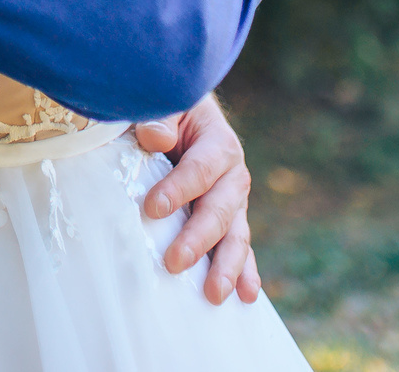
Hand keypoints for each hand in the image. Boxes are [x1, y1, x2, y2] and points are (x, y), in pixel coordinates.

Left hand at [132, 94, 261, 303]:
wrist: (188, 115)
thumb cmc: (170, 110)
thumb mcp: (166, 103)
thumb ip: (160, 117)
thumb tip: (156, 138)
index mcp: (218, 142)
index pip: (200, 169)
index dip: (178, 188)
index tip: (152, 208)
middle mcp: (233, 175)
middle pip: (219, 209)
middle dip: (198, 238)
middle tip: (174, 262)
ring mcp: (234, 201)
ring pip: (235, 235)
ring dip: (226, 265)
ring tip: (214, 293)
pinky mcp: (231, 220)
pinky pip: (241, 247)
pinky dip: (245, 272)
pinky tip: (245, 295)